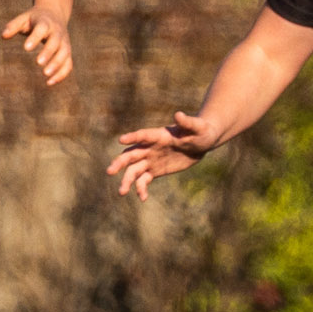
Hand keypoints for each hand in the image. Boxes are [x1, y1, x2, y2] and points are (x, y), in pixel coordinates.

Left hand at [2, 5, 73, 84]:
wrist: (55, 15)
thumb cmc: (35, 19)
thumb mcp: (23, 19)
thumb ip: (13, 26)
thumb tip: (3, 36)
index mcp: (46, 23)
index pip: (42, 29)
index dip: (35, 38)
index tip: (26, 48)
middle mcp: (58, 32)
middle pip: (56, 42)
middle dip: (49, 52)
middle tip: (38, 63)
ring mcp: (65, 43)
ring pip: (64, 54)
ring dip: (57, 64)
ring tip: (45, 74)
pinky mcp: (67, 52)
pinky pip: (68, 64)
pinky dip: (61, 74)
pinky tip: (49, 83)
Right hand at [108, 112, 222, 199]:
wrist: (202, 143)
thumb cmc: (201, 131)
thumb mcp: (197, 127)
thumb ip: (187, 122)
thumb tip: (178, 114)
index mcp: (158, 135)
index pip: (143, 136)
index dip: (133, 137)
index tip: (121, 140)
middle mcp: (150, 148)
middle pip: (131, 155)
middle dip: (120, 163)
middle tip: (110, 171)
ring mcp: (151, 160)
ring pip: (134, 170)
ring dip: (127, 180)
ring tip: (122, 192)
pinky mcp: (155, 171)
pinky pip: (144, 180)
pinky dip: (141, 188)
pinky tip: (142, 197)